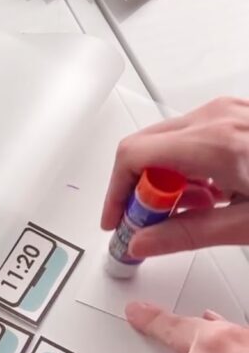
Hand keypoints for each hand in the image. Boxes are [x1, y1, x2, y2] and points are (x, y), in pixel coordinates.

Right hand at [102, 97, 248, 255]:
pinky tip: (211, 193)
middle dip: (140, 191)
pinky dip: (188, 167)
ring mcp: (227, 111)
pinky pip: (191, 136)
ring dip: (167, 180)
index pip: (133, 156)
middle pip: (145, 148)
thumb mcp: (247, 225)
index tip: (119, 219)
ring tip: (194, 210)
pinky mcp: (234, 114)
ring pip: (166, 143)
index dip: (116, 193)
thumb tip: (144, 241)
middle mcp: (217, 118)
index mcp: (216, 143)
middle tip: (153, 223)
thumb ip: (190, 234)